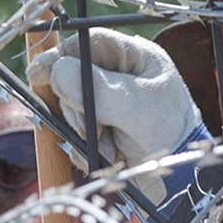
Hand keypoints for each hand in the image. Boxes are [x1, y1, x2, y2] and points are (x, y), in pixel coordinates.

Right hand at [27, 28, 208, 205]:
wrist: (183, 180)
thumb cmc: (172, 135)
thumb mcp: (137, 107)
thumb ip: (98, 88)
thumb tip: (58, 71)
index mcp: (134, 58)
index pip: (88, 42)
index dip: (60, 55)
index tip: (39, 73)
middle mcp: (119, 77)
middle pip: (72, 77)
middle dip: (76, 106)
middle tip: (91, 127)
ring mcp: (108, 104)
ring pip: (70, 108)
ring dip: (84, 131)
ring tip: (110, 145)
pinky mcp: (101, 130)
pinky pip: (74, 133)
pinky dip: (86, 147)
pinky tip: (109, 154)